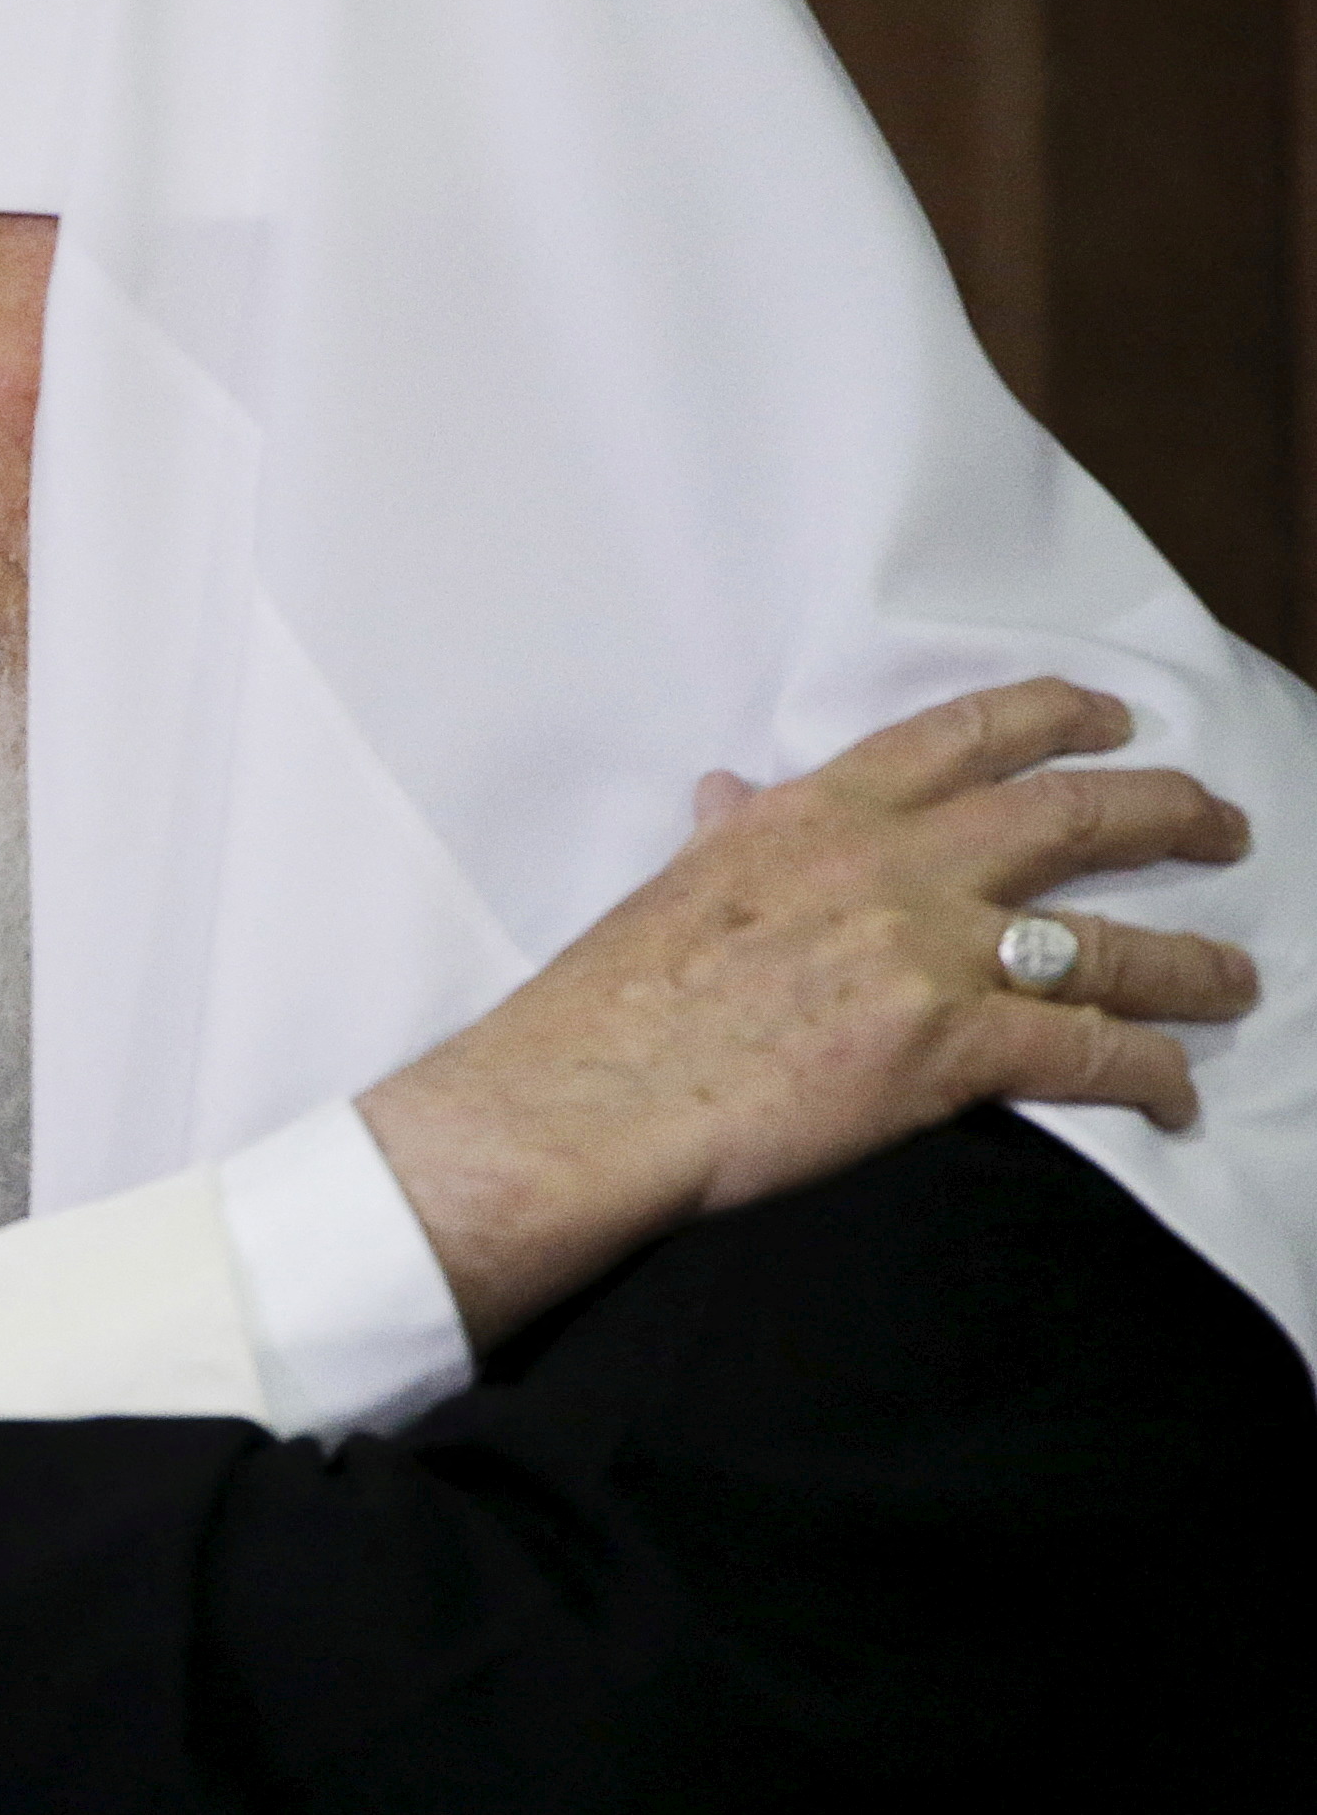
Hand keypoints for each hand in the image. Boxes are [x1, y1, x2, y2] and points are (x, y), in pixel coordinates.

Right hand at [361, 678, 1256, 1347]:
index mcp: (814, 816)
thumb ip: (724, 836)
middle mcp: (887, 867)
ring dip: (1188, 964)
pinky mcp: (944, 1052)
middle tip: (1219, 825)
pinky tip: (1173, 1089)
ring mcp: (923, 956)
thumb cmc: (605, 1008)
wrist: (581, 1099)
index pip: (963, 735)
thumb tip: (724, 795)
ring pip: (1105, 943)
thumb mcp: (669, 887)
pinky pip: (1086, 1050)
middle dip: (1166, 814)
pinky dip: (1149, 1070)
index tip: (1110, 716)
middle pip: (1070, 816)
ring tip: (1232, 979)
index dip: (1056, 715)